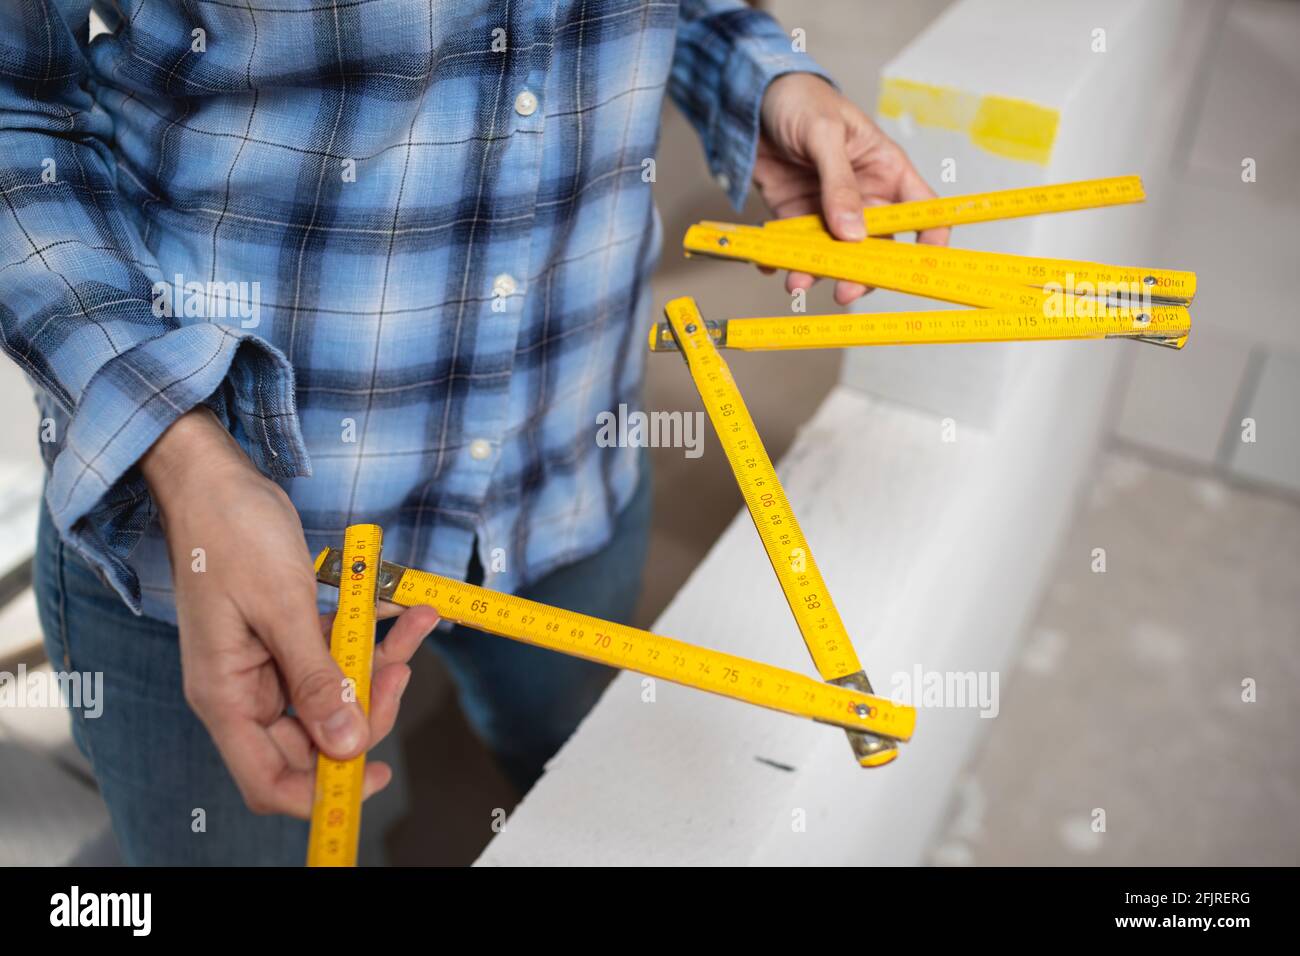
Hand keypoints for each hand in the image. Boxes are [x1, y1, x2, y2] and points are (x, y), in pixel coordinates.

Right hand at [142, 407, 439, 816]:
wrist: (215, 479)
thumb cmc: (230, 534)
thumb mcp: (281, 606)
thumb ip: (316, 677)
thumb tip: (348, 745)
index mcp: (227, 696)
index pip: (270, 779)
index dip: (321, 792)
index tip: (374, 776)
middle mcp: (245, 690)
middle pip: (314, 738)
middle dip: (366, 709)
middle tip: (403, 667)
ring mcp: (267, 664)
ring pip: (334, 692)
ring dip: (378, 664)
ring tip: (416, 622)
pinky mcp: (287, 637)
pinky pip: (335, 654)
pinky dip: (368, 635)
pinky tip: (400, 610)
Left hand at [754, 73, 949, 304]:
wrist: (752, 97)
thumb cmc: (802, 100)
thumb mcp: (825, 134)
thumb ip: (839, 183)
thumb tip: (853, 233)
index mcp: (886, 171)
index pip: (921, 211)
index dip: (929, 240)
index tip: (921, 268)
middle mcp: (863, 197)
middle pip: (876, 247)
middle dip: (863, 273)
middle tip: (844, 290)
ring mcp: (829, 211)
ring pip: (835, 255)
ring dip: (818, 272)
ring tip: (797, 282)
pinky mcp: (796, 217)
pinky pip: (796, 249)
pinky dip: (784, 261)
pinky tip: (772, 264)